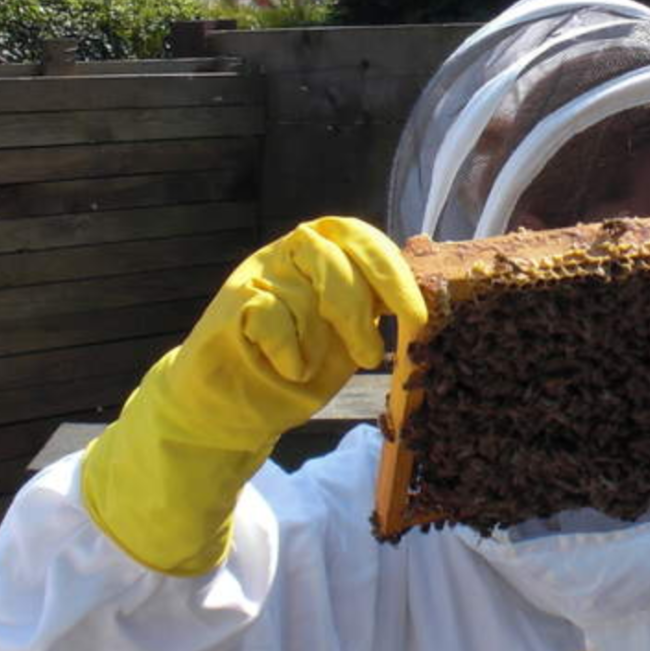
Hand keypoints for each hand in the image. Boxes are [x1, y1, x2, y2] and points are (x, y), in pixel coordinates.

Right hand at [83, 218, 426, 573]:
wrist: (228, 408)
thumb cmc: (293, 370)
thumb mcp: (345, 339)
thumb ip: (371, 312)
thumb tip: (421, 301)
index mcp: (326, 255)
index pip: (363, 242)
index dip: (393, 275)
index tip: (416, 317)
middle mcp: (292, 253)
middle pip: (338, 256)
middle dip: (360, 309)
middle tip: (368, 355)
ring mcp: (261, 272)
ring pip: (307, 287)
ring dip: (323, 336)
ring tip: (321, 367)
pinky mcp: (233, 299)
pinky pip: (272, 313)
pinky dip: (288, 348)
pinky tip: (289, 368)